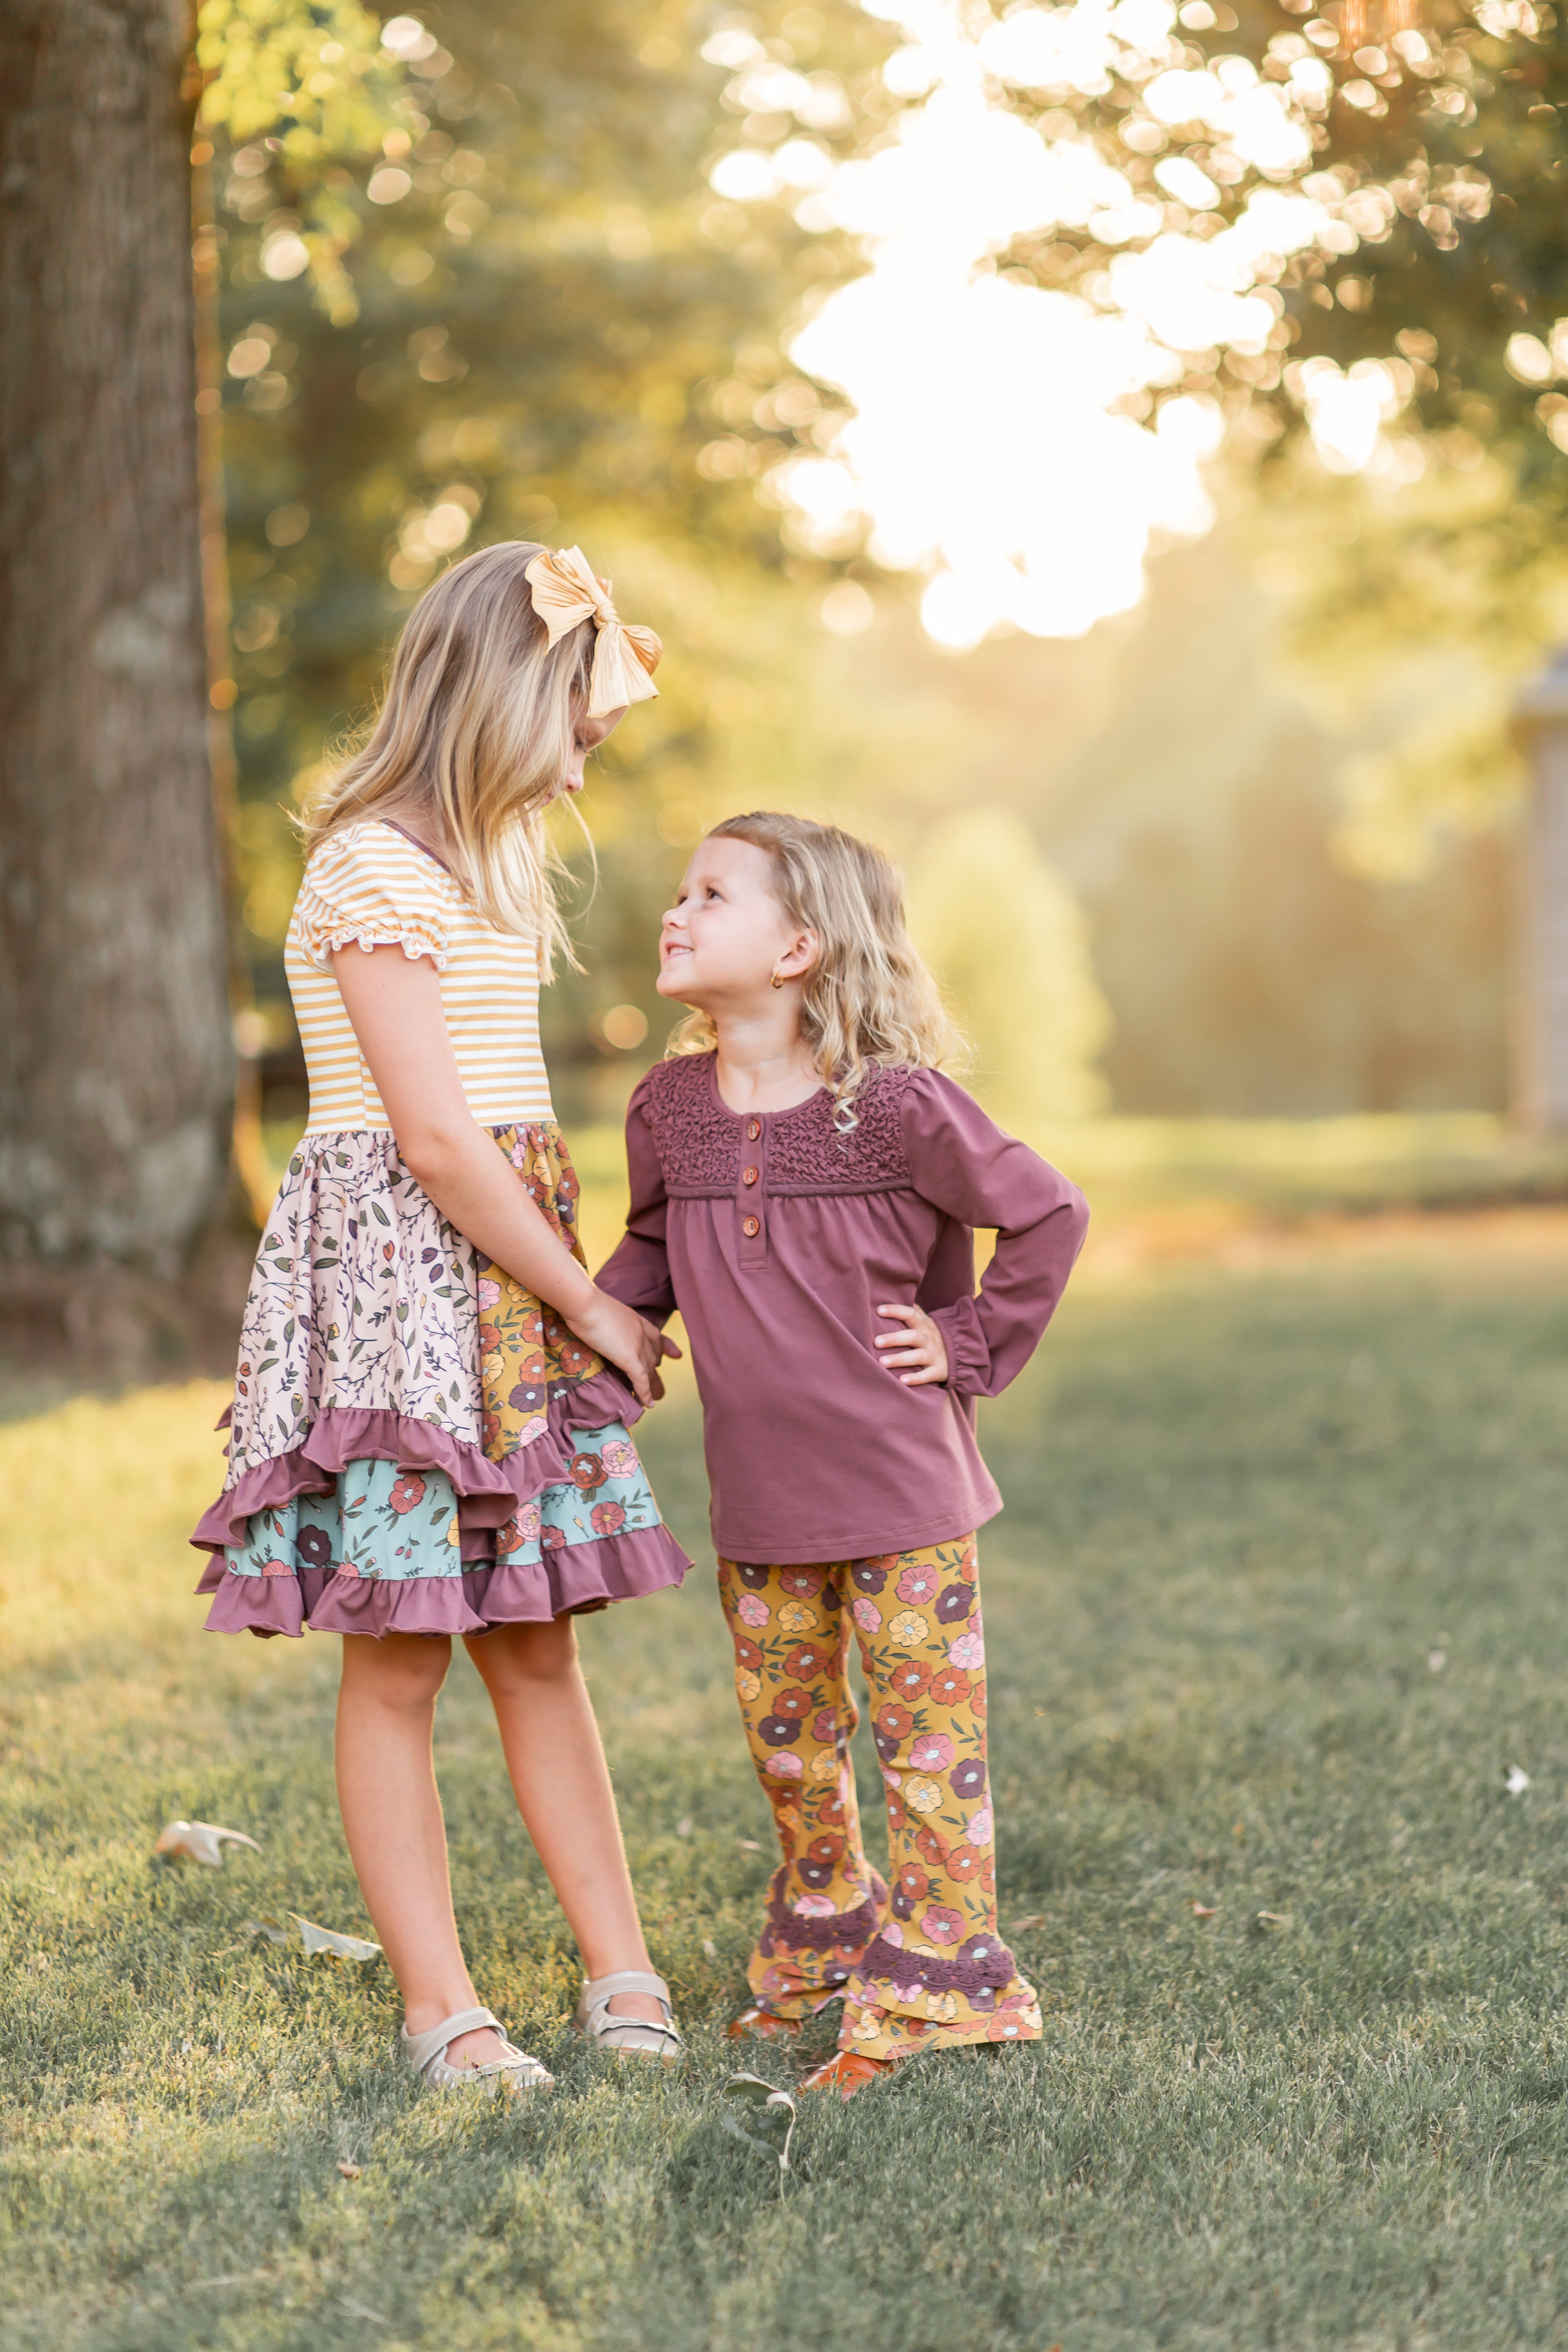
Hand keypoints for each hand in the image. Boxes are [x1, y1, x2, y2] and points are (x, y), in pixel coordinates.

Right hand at [568, 1289, 681, 1408]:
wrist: (584, 1303)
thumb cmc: (585, 1304)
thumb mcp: (602, 1310)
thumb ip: (609, 1320)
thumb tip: (600, 1324)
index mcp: (637, 1320)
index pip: (656, 1336)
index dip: (666, 1347)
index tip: (675, 1354)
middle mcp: (642, 1332)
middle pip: (654, 1356)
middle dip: (656, 1372)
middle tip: (659, 1387)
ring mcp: (637, 1345)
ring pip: (649, 1369)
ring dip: (651, 1385)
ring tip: (654, 1398)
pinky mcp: (629, 1357)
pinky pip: (641, 1379)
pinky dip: (645, 1393)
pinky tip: (647, 1403)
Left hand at [873, 1302, 947, 1386]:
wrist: (961, 1353)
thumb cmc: (932, 1336)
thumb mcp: (925, 1322)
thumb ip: (911, 1312)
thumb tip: (892, 1294)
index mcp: (924, 1325)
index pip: (910, 1314)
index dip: (896, 1311)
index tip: (879, 1310)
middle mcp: (929, 1339)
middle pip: (912, 1336)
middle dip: (894, 1338)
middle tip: (876, 1342)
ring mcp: (934, 1355)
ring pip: (917, 1356)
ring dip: (899, 1359)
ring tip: (882, 1362)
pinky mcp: (939, 1371)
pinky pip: (928, 1375)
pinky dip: (916, 1379)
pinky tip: (902, 1381)